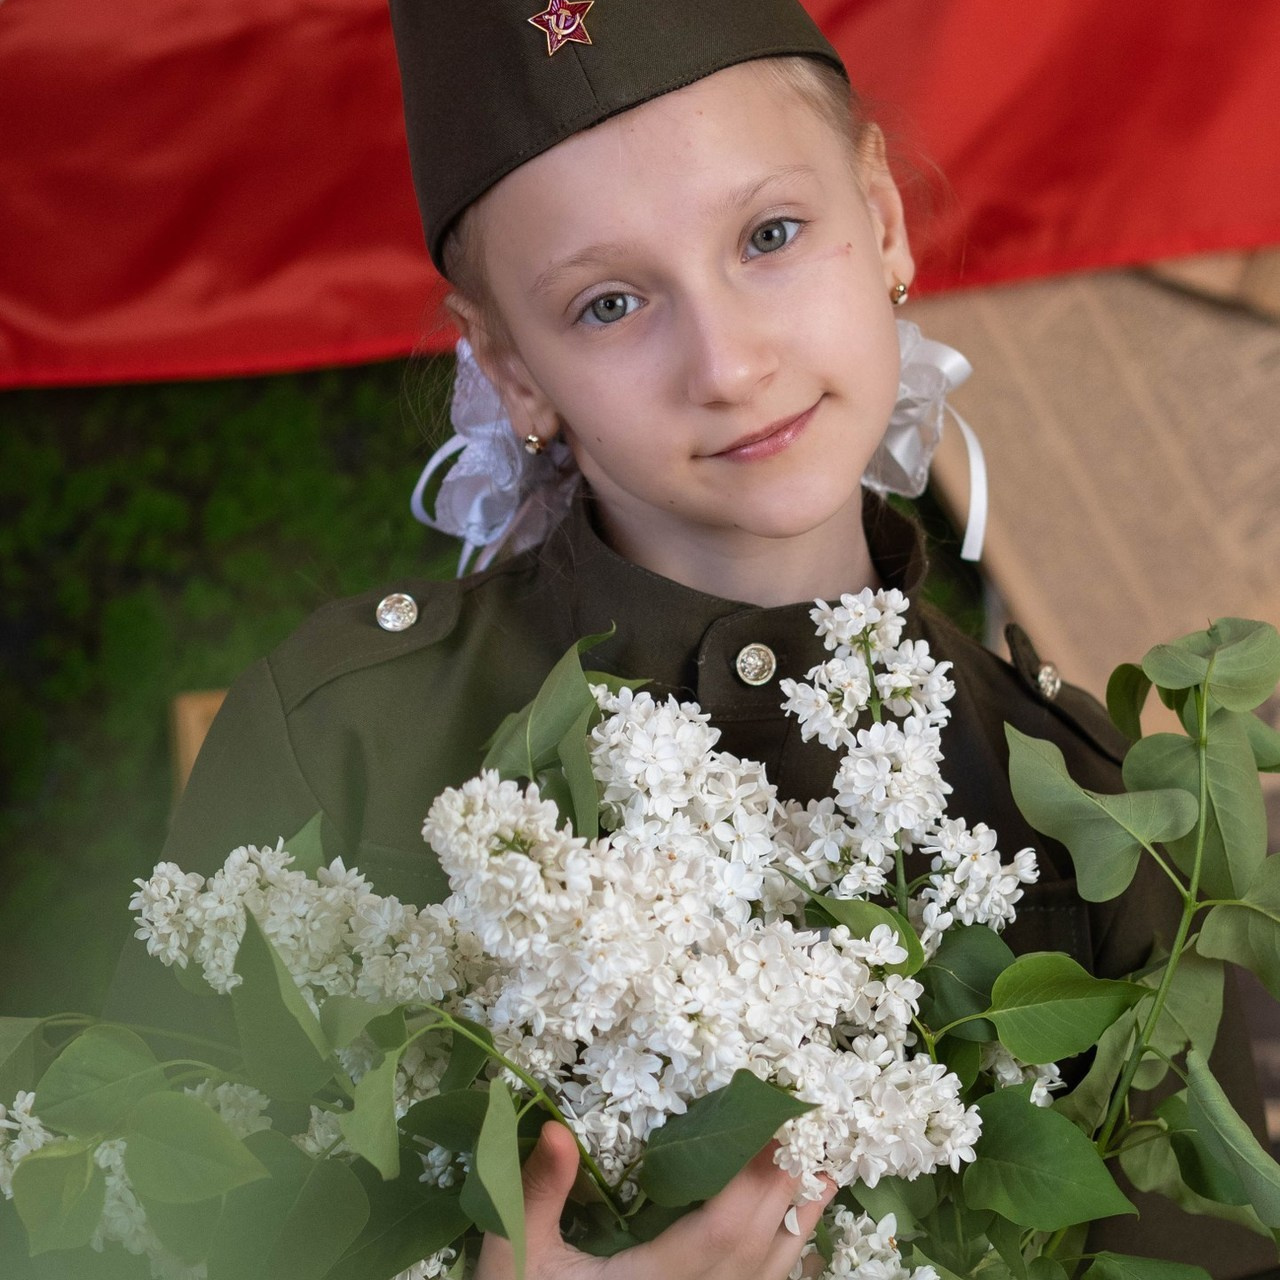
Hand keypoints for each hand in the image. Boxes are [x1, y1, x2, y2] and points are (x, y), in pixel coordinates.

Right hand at [475, 1122, 836, 1279]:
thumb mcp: (516, 1254)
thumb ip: (539, 1194)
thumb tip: (557, 1130)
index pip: (721, 1233)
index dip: (754, 1180)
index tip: (770, 1123)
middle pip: (755, 1247)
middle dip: (785, 1186)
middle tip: (803, 1125)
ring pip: (769, 1275)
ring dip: (798, 1220)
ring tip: (821, 1169)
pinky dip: (783, 1255)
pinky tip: (792, 1227)